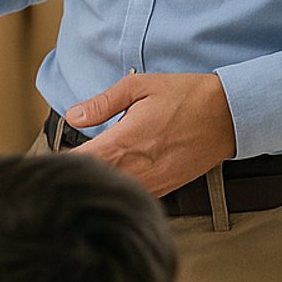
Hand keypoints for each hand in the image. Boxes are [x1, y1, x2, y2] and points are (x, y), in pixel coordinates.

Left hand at [65, 72, 237, 196]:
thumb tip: (72, 115)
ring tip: (91, 172)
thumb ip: (102, 104)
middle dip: (79, 175)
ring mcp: (153, 183)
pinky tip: (120, 176)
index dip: (62, 165)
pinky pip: (137, 194)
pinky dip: (124, 188)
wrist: (230, 115)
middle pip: (94, 182)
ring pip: (115, 192)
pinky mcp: (168, 188)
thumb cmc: (185, 96)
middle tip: (65, 168)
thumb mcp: (139, 86)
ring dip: (102, 183)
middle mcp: (136, 169)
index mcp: (124, 143)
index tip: (52, 161)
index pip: (80, 163)